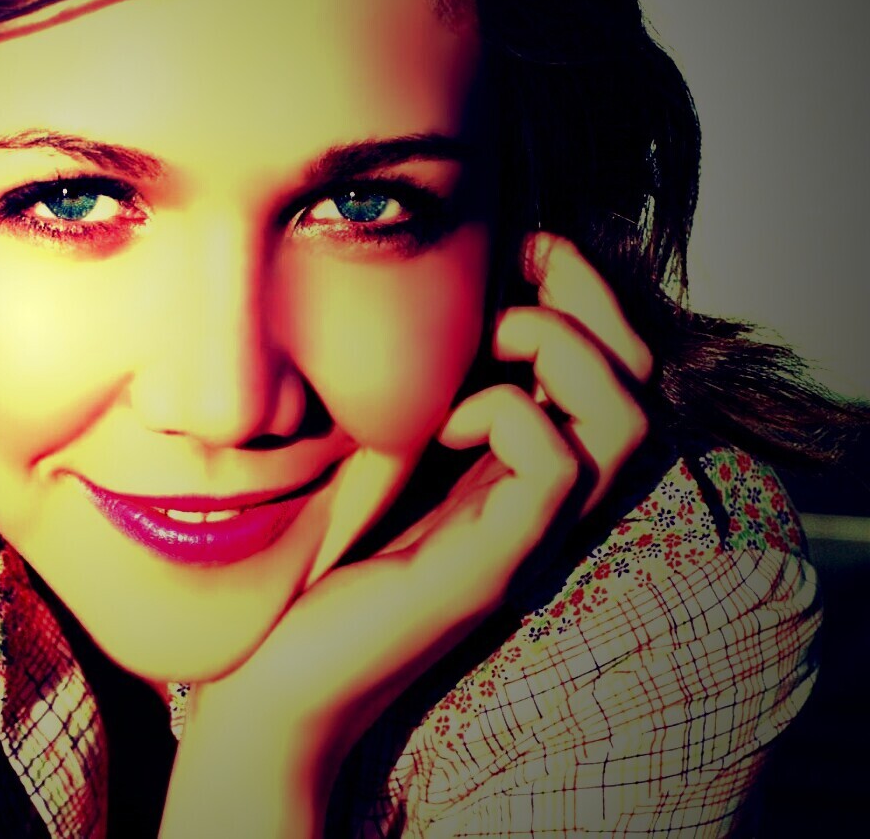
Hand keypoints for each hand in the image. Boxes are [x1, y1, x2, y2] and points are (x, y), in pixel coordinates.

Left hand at [164, 232, 651, 836]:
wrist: (277, 676)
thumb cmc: (312, 561)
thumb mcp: (370, 452)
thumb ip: (410, 391)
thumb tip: (418, 302)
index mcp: (518, 472)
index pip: (615, 373)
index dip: (586, 297)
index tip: (523, 245)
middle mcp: (542, 504)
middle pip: (644, 387)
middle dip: (592, 302)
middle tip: (524, 265)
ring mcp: (527, 538)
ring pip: (628, 423)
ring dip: (562, 350)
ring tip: (489, 341)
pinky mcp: (495, 567)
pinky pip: (560, 468)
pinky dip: (512, 414)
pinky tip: (445, 421)